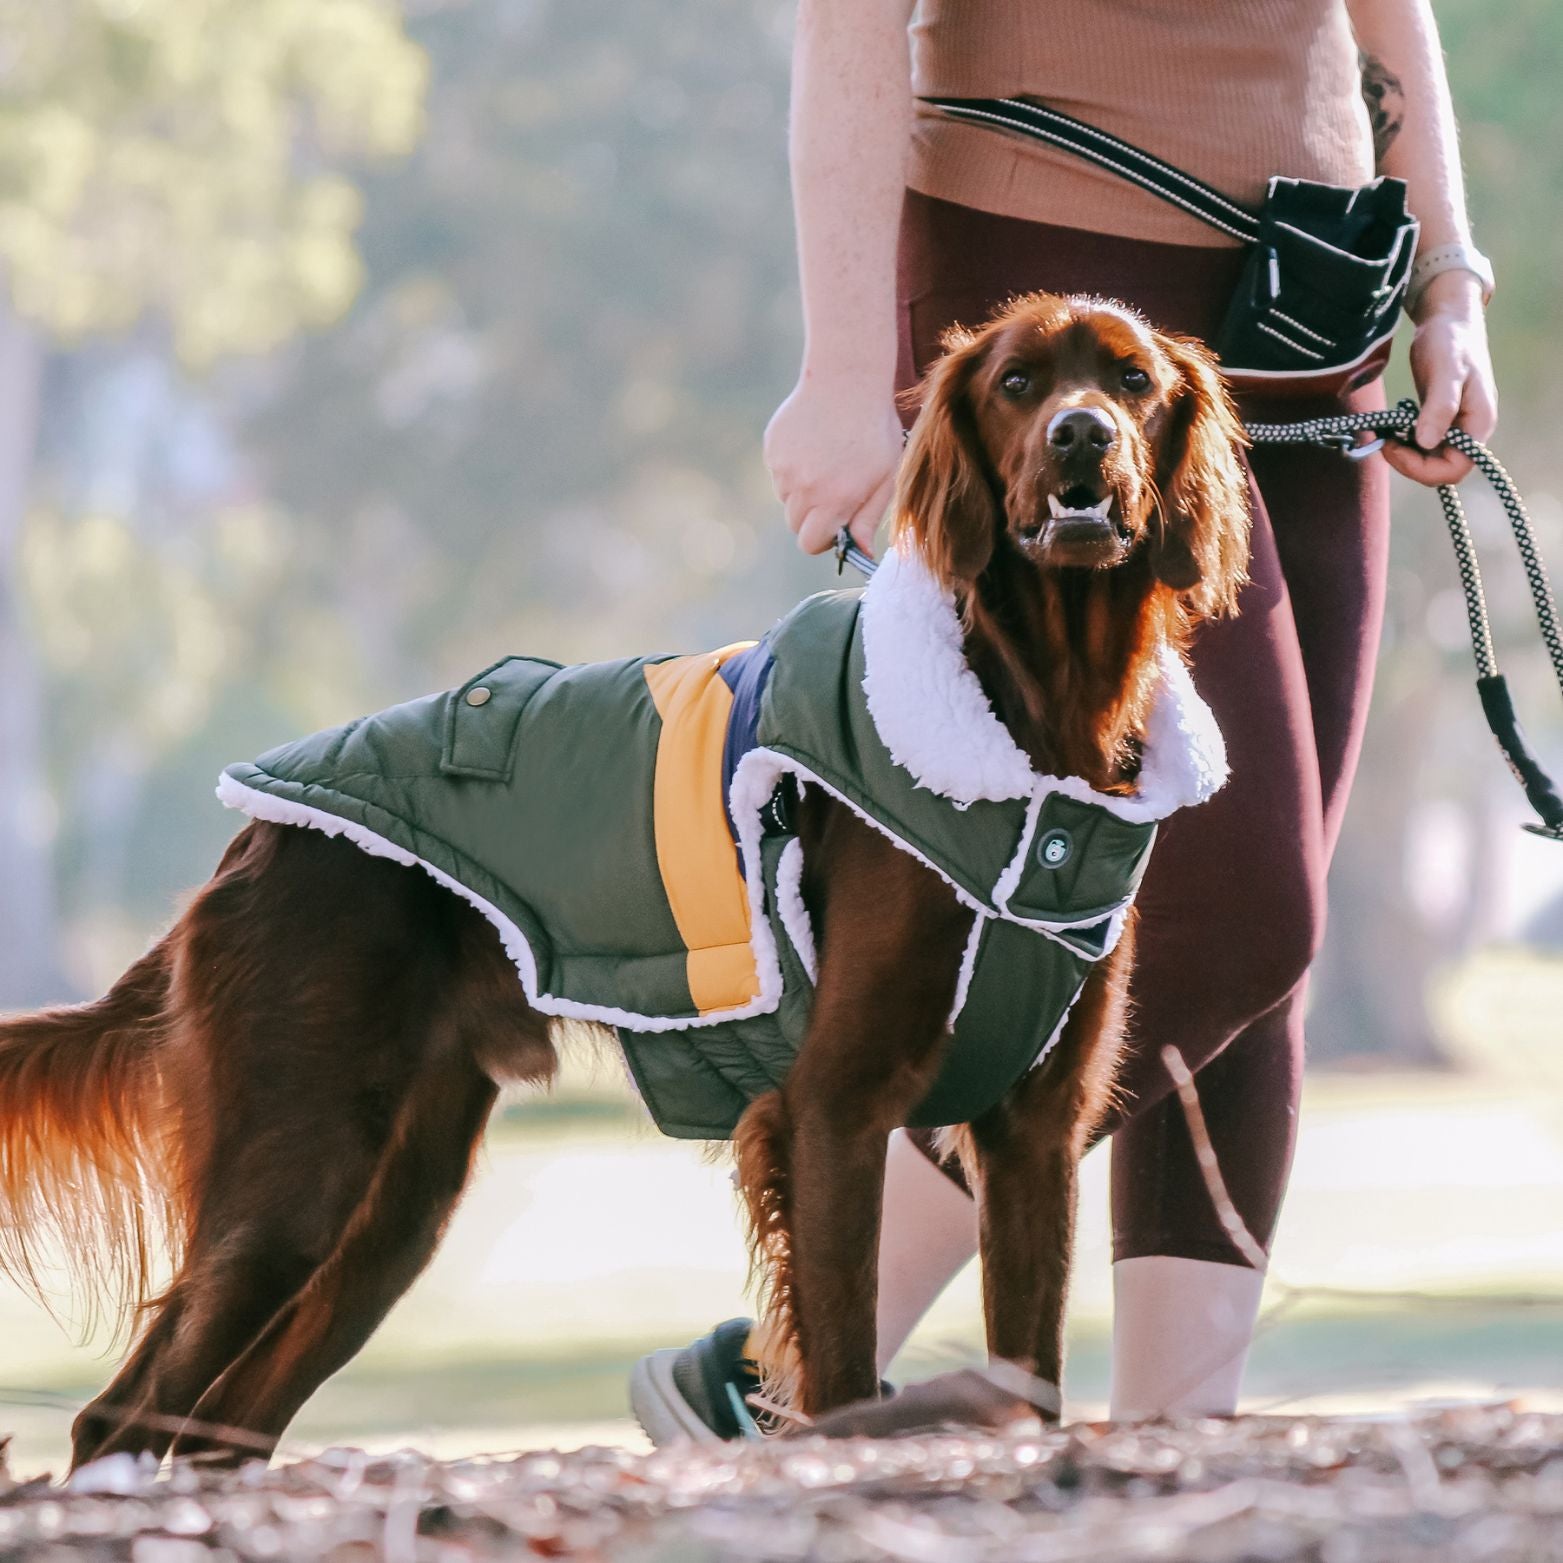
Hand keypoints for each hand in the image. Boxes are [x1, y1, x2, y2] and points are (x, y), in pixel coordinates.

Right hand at [764, 370, 904, 555]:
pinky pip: (778, 473)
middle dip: (812, 518)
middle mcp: (804, 488)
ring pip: (786, 499)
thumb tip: (861, 552)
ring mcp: (783, 468)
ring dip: (802, 492)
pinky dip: (792, 468)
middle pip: (795, 525)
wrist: (848, 379)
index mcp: (835, 499)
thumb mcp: (885, 476)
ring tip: (825, 462)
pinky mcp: (772, 449)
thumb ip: (869, 517)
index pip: (809, 543)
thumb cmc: (875, 430)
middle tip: (833, 493)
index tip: (835, 527)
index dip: (823, 540)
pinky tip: (813, 445)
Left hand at [1383, 271, 1498, 486]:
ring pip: (1429, 459)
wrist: (1448, 319)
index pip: (1454, 469)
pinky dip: (1405, 442)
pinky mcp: (1440, 420)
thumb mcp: (1445, 372)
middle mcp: (1470, 430)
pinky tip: (1391, 427)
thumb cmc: (1450, 340)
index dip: (1422, 468)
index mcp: (1479, 423)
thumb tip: (1427, 443)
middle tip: (1384, 441)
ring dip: (1405, 454)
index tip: (1393, 448)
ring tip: (1386, 433)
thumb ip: (1439, 407)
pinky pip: (1423, 444)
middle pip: (1440, 469)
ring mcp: (1456, 426)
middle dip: (1410, 463)